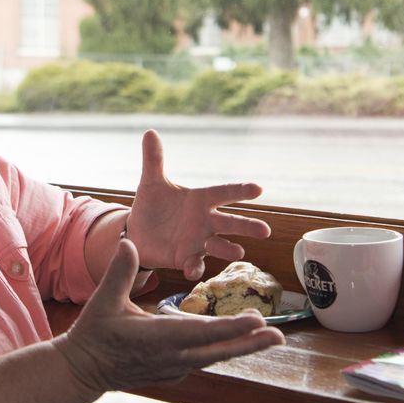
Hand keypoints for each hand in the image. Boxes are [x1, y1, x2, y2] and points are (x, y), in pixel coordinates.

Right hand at [55, 239, 283, 398]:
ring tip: (270, 338)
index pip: (201, 334)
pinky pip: (205, 360)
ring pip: (216, 357)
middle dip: (250, 343)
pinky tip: (240, 342)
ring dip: (243, 347)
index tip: (256, 321)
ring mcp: (175, 367)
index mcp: (158, 339)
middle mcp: (173, 357)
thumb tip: (128, 242)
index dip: (230, 328)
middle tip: (278, 336)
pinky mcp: (174, 371)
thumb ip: (119, 271)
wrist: (82, 371)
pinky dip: (224, 350)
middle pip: (219, 351)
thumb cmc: (93, 334)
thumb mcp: (103, 300)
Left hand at [127, 130, 270, 279]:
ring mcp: (197, 241)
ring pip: (218, 246)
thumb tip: (150, 132)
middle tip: (265, 230)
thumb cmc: (152, 205)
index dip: (240, 191)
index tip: (258, 188)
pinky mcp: (185, 258)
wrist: (137, 231)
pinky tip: (191, 271)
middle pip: (231, 222)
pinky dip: (194, 268)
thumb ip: (154, 160)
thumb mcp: (151, 182)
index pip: (224, 193)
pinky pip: (193, 264)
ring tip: (239, 252)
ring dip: (228, 249)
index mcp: (201, 200)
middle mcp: (205, 221)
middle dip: (247, 226)